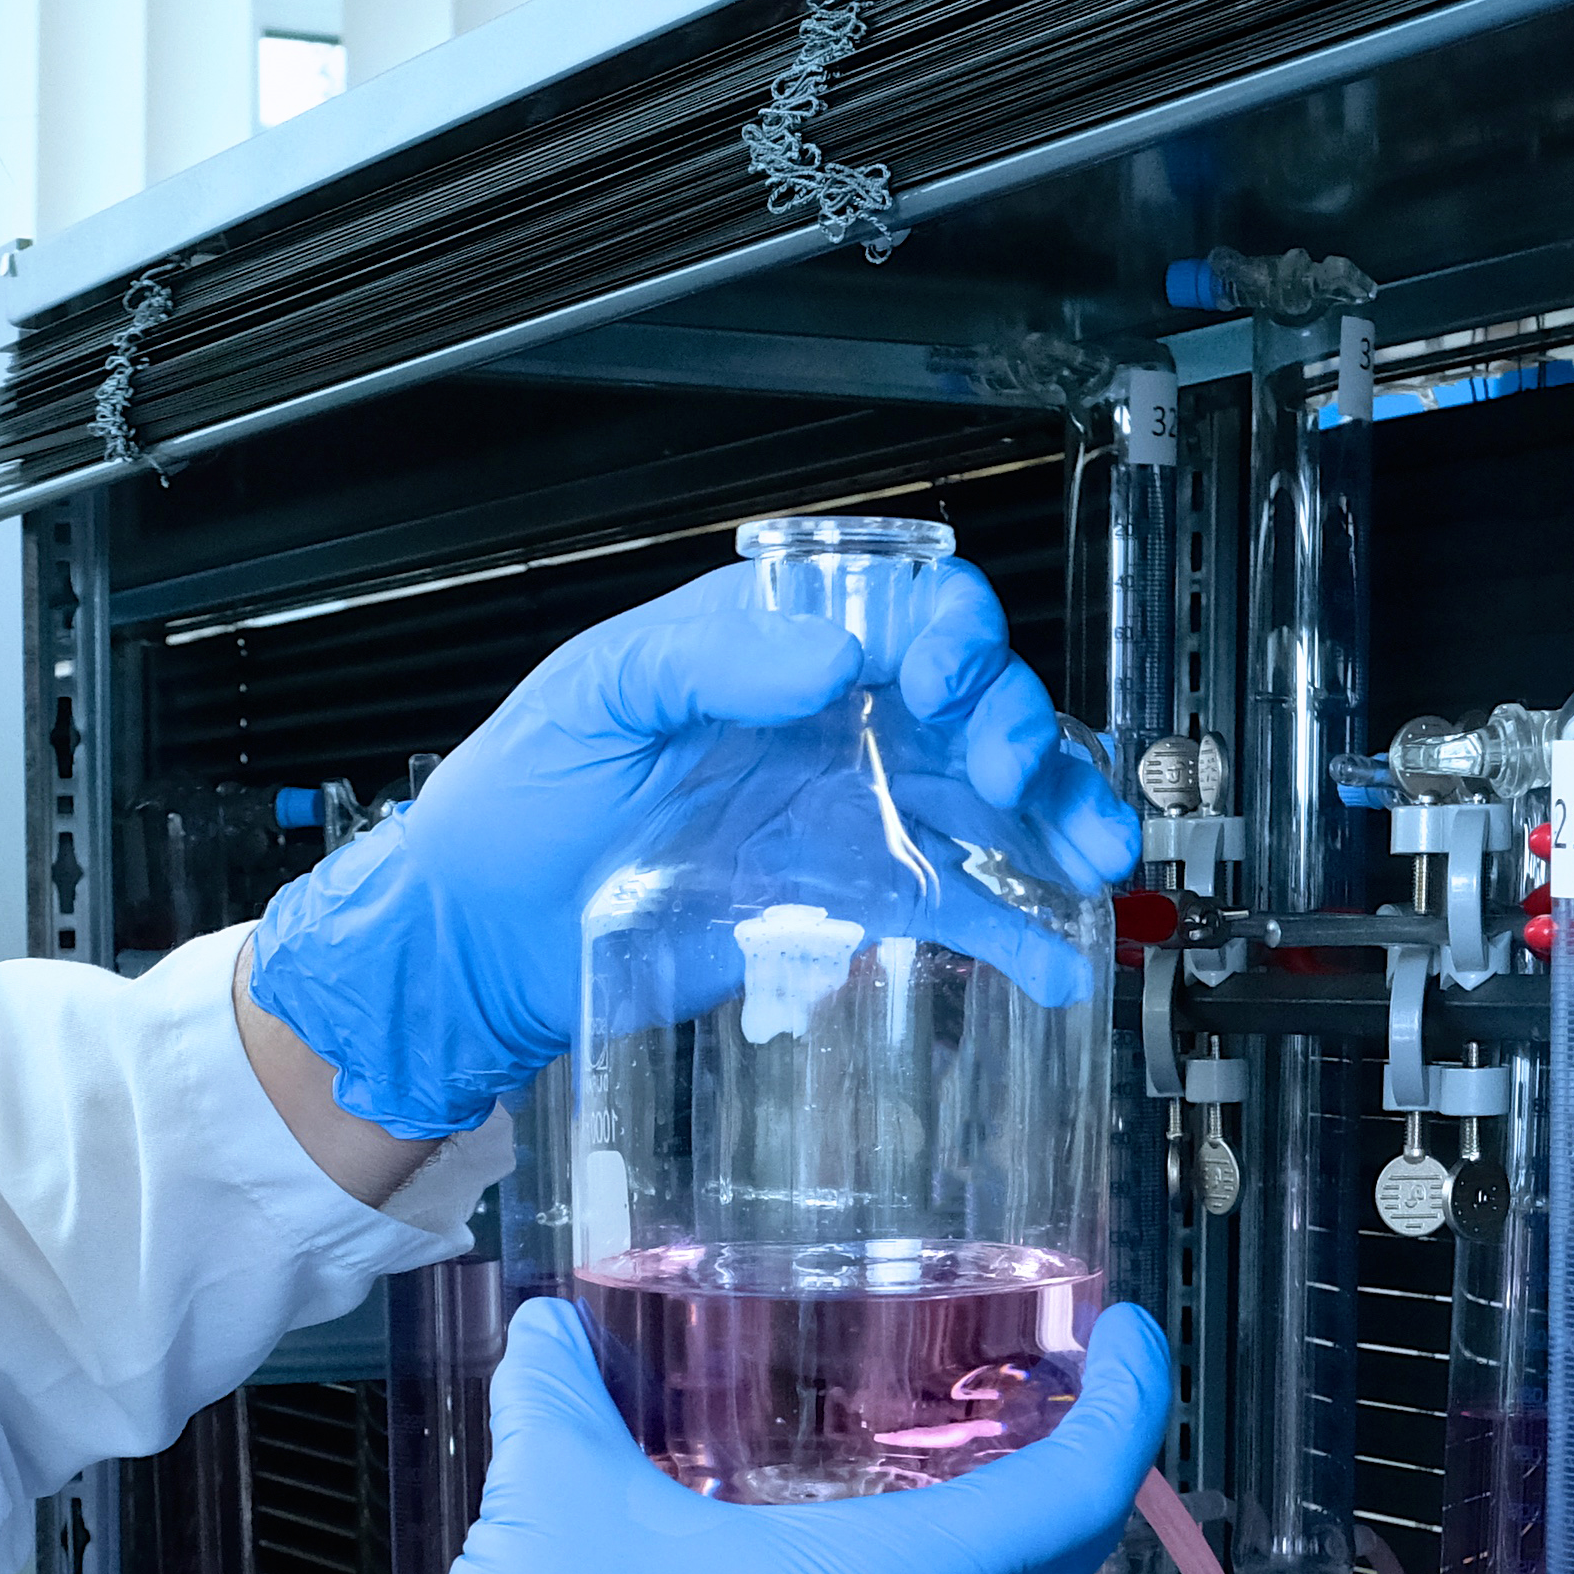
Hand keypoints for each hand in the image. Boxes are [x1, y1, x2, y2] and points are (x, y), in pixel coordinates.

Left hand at [245, 559, 1140, 1145]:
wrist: (477, 945)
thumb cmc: (513, 801)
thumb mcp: (590, 698)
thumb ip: (703, 661)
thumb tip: (828, 654)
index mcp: (774, 649)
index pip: (904, 613)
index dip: (950, 639)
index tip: (939, 687)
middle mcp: (831, 721)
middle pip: (973, 702)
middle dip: (1021, 727)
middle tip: (1010, 775)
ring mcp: (849, 813)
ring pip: (991, 800)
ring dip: (1059, 818)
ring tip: (1096, 861)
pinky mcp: (847, 904)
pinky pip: (957, 907)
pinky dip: (1018, 931)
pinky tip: (1056, 961)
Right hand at [357, 1301, 1169, 1573]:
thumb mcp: (555, 1499)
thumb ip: (562, 1395)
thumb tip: (554, 1331)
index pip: (1074, 1500)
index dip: (1127, 1407)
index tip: (1129, 1337)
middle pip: (1052, 1559)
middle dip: (1080, 1460)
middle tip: (1057, 1372)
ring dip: (996, 1521)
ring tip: (951, 1428)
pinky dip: (919, 1571)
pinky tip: (837, 1520)